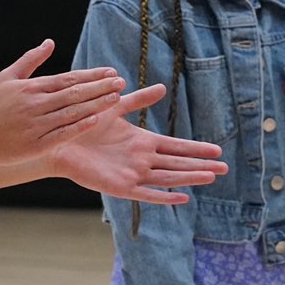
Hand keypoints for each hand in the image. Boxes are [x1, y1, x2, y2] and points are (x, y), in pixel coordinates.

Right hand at [0, 40, 132, 164]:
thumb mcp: (7, 77)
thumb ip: (30, 60)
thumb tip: (50, 42)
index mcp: (32, 87)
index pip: (68, 78)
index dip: (91, 75)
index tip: (111, 72)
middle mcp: (36, 104)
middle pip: (74, 94)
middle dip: (100, 87)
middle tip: (121, 82)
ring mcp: (36, 125)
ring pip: (72, 113)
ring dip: (95, 105)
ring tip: (116, 99)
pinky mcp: (35, 144)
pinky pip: (61, 134)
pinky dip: (79, 127)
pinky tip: (95, 120)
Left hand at [49, 90, 225, 203]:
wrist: (59, 138)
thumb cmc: (85, 123)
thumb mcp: (115, 106)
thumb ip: (138, 100)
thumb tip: (162, 87)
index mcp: (142, 142)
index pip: (176, 146)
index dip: (196, 148)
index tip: (217, 150)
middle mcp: (141, 159)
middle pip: (177, 163)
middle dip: (200, 165)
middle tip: (225, 168)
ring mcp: (132, 174)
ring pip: (167, 178)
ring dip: (189, 178)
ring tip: (211, 177)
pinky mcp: (119, 186)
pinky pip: (145, 194)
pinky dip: (163, 197)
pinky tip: (181, 197)